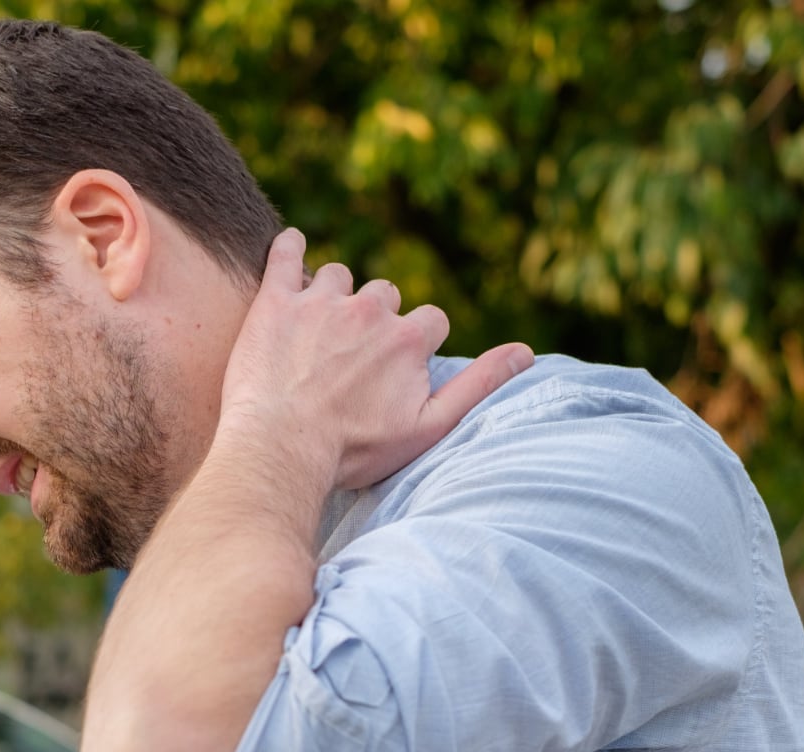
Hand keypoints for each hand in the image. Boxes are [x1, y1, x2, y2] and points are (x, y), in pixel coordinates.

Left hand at [218, 228, 533, 490]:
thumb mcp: (428, 427)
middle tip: (349, 357)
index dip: (416, 344)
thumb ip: (478, 385)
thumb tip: (527, 353)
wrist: (282, 450)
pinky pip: (286, 252)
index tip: (395, 369)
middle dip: (374, 319)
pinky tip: (291, 252)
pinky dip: (290, 248)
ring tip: (316, 330)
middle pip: (384, 294)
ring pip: (338, 276)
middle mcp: (370, 309)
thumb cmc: (354, 450)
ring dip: (333, 296)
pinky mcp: (276, 301)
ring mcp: (320, 302)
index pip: (430, 321)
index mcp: (408, 338)